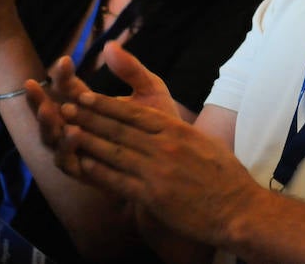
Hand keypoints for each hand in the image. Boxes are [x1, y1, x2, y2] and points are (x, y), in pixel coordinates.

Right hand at [38, 42, 180, 177]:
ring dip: (47, 124)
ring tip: (48, 109)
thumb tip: (111, 44)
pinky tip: (73, 133)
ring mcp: (77, 150)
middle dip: (38, 99)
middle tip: (33, 84)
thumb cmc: (158, 123)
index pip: (67, 87)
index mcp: (88, 104)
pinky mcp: (84, 172)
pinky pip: (68, 162)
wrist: (174, 158)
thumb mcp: (149, 90)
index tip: (66, 60)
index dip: (63, 74)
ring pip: (52, 138)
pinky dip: (66, 148)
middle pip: (49, 113)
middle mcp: (76, 126)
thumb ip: (131, 70)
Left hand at [56, 79, 254, 245]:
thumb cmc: (224, 177)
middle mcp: (165, 146)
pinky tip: (82, 164)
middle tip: (66, 107)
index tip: (86, 96)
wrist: (238, 209)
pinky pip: (118, 180)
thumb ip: (179, 132)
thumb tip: (163, 124)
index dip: (107, 104)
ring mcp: (157, 171)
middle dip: (89, 117)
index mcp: (177, 130)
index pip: (134, 113)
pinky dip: (98, 171)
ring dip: (87, 140)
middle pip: (119, 128)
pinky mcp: (153, 196)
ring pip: (114, 152)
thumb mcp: (204, 142)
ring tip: (66, 131)